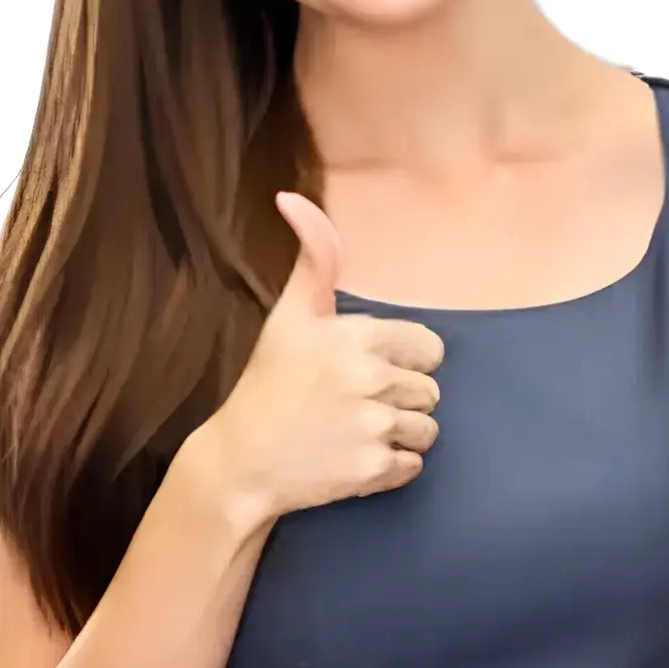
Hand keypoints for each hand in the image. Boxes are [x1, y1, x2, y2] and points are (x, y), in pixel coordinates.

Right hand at [202, 191, 444, 525]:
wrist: (238, 463)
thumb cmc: (268, 384)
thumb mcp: (289, 316)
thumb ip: (313, 259)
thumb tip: (292, 197)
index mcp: (356, 335)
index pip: (430, 348)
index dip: (405, 360)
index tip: (370, 370)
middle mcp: (369, 377)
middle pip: (430, 391)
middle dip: (402, 399)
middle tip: (357, 405)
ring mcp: (372, 426)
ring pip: (427, 430)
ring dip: (400, 434)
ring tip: (357, 432)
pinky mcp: (373, 470)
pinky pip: (414, 466)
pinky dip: (392, 467)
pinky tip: (355, 457)